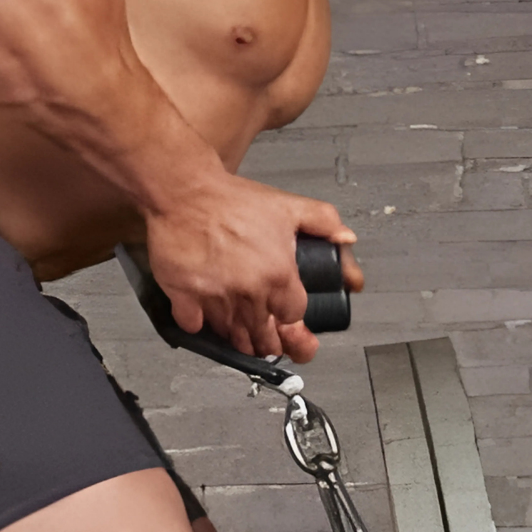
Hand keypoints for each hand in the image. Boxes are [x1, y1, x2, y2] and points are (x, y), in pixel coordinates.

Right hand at [147, 175, 357, 361]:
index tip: (288, 321)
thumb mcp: (288, 206)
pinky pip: (196, 326)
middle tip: (267, 339)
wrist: (185, 190)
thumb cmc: (231, 199)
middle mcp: (249, 291)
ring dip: (238, 337)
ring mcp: (216, 297)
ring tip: (242, 332)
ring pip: (232, 336)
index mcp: (278, 274)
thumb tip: (346, 238)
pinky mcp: (185, 297)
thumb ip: (324, 222)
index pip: (294, 317)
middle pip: (264, 338)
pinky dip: (201, 324)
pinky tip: (205, 315)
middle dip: (268, 341)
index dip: (292, 320)